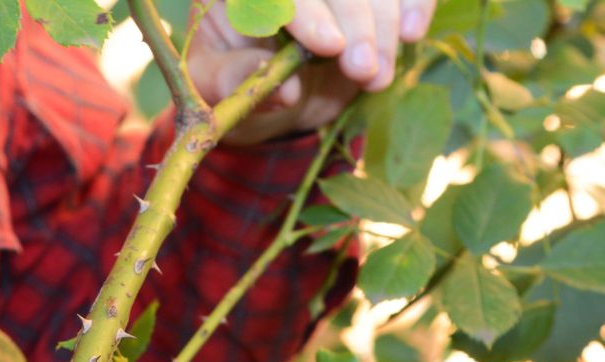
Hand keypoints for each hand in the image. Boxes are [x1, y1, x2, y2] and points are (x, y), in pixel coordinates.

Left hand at [186, 0, 435, 143]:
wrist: (268, 85)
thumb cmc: (230, 78)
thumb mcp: (211, 85)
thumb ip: (230, 80)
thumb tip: (282, 89)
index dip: (308, 12)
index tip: (329, 47)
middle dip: (356, 23)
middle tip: (364, 70)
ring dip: (384, 24)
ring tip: (377, 76)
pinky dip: (415, 1)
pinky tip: (413, 31)